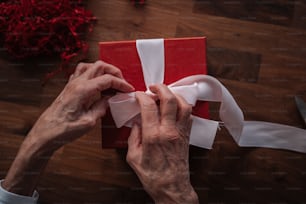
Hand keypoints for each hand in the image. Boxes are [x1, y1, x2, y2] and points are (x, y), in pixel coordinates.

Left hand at [2, 61, 133, 194]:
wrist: (46, 133)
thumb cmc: (63, 130)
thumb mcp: (89, 121)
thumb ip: (102, 107)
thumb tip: (110, 99)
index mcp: (83, 90)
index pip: (107, 79)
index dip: (121, 83)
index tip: (129, 90)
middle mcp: (76, 83)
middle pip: (100, 66)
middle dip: (114, 72)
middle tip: (122, 83)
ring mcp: (72, 83)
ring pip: (90, 66)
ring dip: (103, 70)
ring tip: (111, 81)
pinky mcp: (69, 87)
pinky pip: (82, 72)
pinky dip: (93, 74)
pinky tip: (97, 84)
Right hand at [126, 84, 198, 203]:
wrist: (172, 188)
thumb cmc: (153, 176)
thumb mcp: (133, 157)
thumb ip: (133, 137)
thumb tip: (136, 123)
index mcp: (152, 136)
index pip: (148, 106)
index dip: (142, 96)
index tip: (138, 95)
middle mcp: (168, 131)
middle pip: (169, 100)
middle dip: (160, 88)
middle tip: (153, 87)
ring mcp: (180, 132)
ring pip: (183, 105)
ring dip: (174, 95)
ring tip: (166, 94)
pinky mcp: (186, 135)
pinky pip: (188, 115)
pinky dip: (182, 106)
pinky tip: (175, 106)